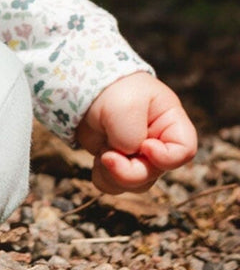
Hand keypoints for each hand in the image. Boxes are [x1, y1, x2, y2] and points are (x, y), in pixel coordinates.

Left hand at [76, 72, 197, 194]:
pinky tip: (97, 160)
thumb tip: (125, 157)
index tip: (145, 146)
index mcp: (171, 123)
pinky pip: (116, 184)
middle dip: (131, 172)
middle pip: (156, 172)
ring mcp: (138, 155)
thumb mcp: (124, 108)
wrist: (83, 85)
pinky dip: (105, 177)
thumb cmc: (112, 90)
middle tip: (108, 157)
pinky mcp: (118, 161)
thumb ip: (130, 136)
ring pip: (137, 183)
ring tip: (102, 155)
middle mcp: (159, 142)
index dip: (167, 158)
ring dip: (116, 176)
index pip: (185, 151)